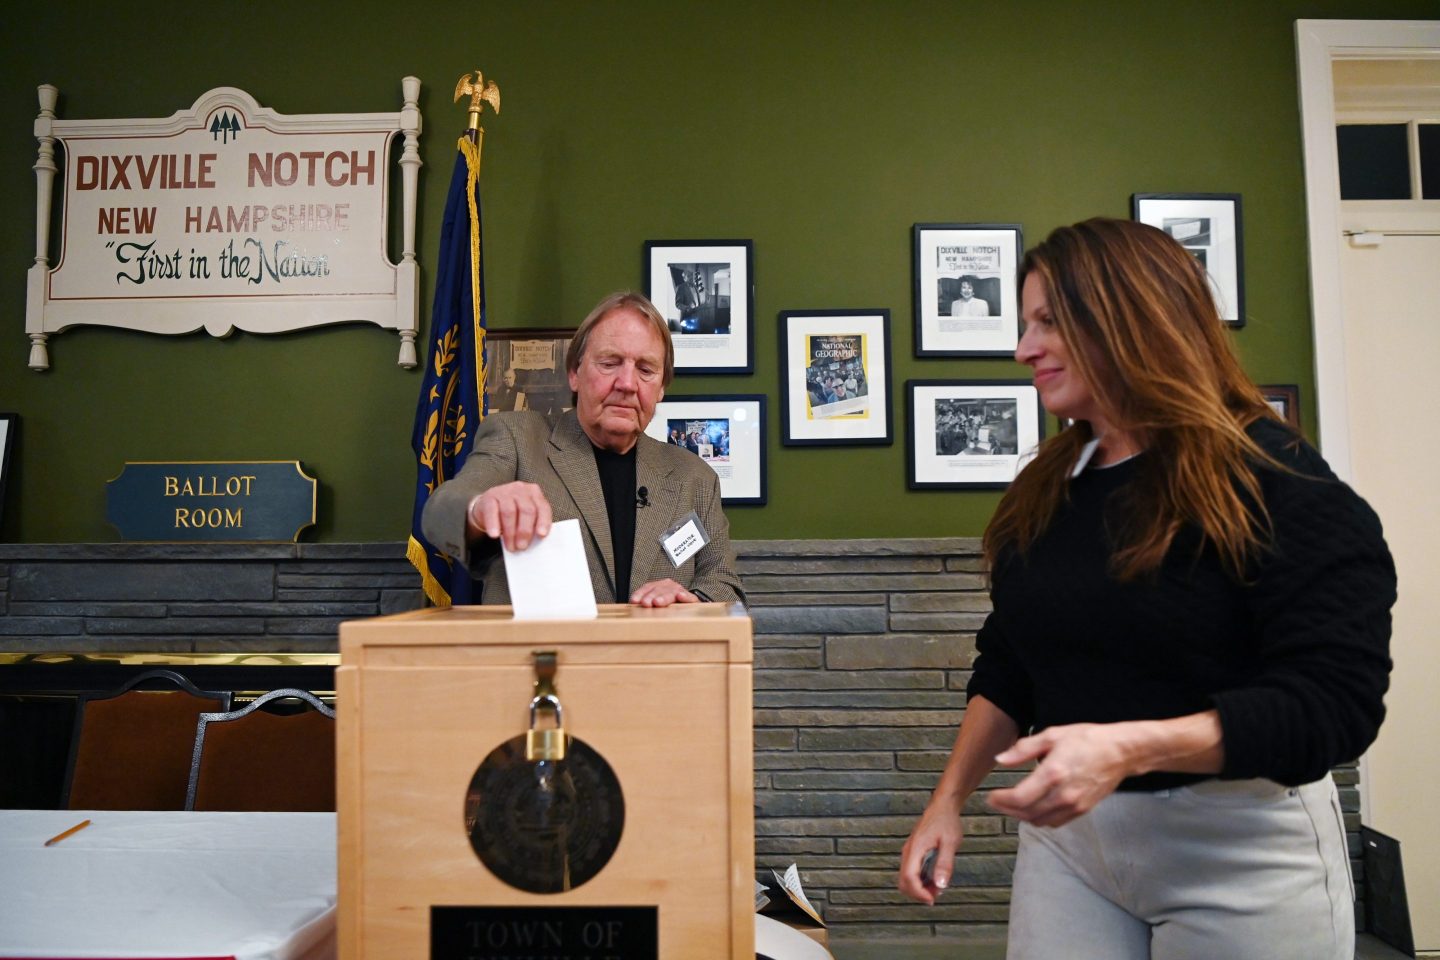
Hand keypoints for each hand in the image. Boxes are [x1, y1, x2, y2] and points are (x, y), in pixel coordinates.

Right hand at [466, 482, 552, 551]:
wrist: (488, 506)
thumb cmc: (511, 513)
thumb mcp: (524, 516)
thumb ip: (532, 525)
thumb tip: (536, 540)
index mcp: (534, 493)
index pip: (542, 507)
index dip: (543, 522)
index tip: (541, 535)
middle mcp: (521, 490)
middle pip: (527, 510)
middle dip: (525, 531)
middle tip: (522, 546)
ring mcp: (504, 491)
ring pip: (510, 512)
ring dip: (510, 533)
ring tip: (510, 546)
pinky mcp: (489, 497)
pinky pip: (492, 512)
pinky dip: (494, 525)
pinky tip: (495, 535)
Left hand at [628, 578, 697, 606]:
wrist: (690, 605)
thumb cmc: (669, 605)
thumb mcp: (656, 602)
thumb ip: (646, 603)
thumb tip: (631, 606)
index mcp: (659, 586)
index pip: (647, 587)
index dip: (640, 594)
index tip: (634, 601)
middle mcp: (669, 586)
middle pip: (658, 590)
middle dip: (651, 597)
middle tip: (645, 603)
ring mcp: (680, 591)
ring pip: (671, 593)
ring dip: (664, 597)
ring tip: (657, 602)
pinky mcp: (692, 599)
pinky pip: (689, 597)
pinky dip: (685, 597)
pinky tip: (680, 596)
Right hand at [897, 801, 962, 904]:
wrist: (942, 807)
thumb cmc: (946, 822)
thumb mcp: (950, 843)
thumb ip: (945, 864)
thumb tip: (941, 885)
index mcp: (915, 849)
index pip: (909, 878)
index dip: (919, 893)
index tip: (932, 899)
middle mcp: (908, 852)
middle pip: (903, 882)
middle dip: (918, 893)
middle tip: (936, 894)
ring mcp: (909, 852)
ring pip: (906, 879)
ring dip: (920, 888)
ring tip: (938, 886)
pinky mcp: (913, 853)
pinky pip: (911, 872)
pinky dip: (920, 881)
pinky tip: (935, 878)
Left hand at [985, 723, 1129, 827]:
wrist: (1120, 752)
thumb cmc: (1088, 740)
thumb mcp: (1052, 735)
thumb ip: (1023, 749)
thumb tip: (1000, 759)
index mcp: (1053, 773)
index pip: (1020, 798)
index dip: (1001, 801)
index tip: (990, 796)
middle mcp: (1063, 794)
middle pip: (1027, 813)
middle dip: (1007, 810)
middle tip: (996, 802)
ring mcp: (1074, 805)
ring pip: (1040, 821)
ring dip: (1022, 816)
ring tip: (1012, 805)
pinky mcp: (1082, 810)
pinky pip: (1055, 822)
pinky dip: (1040, 819)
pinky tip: (1033, 809)